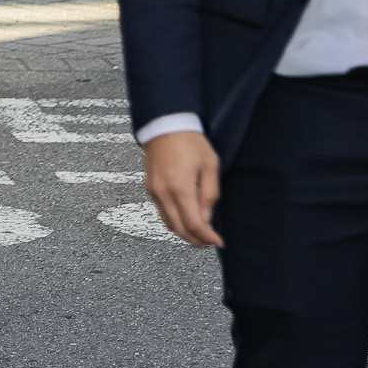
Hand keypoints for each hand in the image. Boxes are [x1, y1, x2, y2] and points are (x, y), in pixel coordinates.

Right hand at [143, 129, 223, 247]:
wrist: (165, 126)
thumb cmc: (190, 143)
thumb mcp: (210, 166)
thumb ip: (210, 194)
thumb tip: (206, 218)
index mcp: (180, 188)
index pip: (193, 224)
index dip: (207, 237)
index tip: (218, 241)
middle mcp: (163, 193)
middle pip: (179, 229)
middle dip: (196, 240)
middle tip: (210, 242)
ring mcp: (154, 192)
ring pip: (168, 223)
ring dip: (184, 233)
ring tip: (200, 233)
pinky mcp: (149, 188)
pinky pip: (162, 213)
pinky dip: (174, 222)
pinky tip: (186, 219)